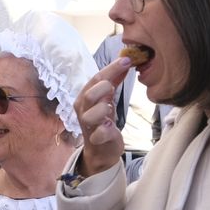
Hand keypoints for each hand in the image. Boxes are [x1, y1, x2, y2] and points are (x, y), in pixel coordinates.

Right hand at [73, 59, 131, 176]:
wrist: (101, 149)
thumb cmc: (103, 121)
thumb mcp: (107, 98)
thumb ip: (114, 80)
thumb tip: (125, 60)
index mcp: (84, 98)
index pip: (95, 79)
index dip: (111, 69)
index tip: (127, 60)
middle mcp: (82, 111)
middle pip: (89, 95)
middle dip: (104, 88)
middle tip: (113, 88)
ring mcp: (87, 126)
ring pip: (91, 115)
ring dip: (103, 110)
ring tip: (109, 111)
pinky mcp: (96, 141)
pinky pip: (99, 134)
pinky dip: (107, 129)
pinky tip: (111, 127)